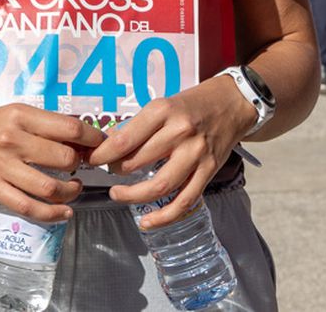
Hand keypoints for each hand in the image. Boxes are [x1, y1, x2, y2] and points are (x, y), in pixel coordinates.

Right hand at [0, 105, 104, 222]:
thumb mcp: (11, 115)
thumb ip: (42, 126)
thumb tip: (81, 140)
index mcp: (20, 115)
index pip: (71, 127)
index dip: (94, 140)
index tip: (101, 147)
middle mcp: (13, 138)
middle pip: (65, 158)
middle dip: (80, 167)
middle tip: (81, 169)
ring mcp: (2, 165)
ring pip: (51, 187)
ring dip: (71, 193)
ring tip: (73, 190)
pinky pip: (30, 207)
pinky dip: (53, 214)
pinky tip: (64, 212)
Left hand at [87, 76, 251, 228]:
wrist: (233, 103)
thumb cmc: (192, 104)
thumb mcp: (162, 104)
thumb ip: (138, 126)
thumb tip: (109, 144)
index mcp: (163, 111)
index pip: (124, 139)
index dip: (103, 154)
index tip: (91, 158)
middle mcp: (180, 133)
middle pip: (137, 162)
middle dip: (115, 171)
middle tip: (108, 172)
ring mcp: (196, 154)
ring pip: (160, 185)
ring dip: (133, 195)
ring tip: (117, 194)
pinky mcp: (209, 171)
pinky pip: (185, 201)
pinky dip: (165, 215)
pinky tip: (148, 221)